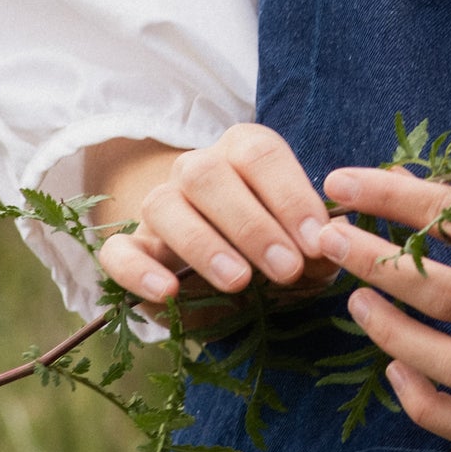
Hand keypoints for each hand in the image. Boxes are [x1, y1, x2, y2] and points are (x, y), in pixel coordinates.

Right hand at [93, 126, 338, 324]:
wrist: (241, 298)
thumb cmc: (282, 258)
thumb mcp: (311, 253)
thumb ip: (322, 244)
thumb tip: (333, 239)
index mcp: (243, 153)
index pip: (259, 153)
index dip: (290, 196)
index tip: (317, 241)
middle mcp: (197, 170)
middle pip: (208, 175)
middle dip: (252, 224)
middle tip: (287, 269)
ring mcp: (159, 207)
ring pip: (163, 205)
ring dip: (203, 244)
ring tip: (238, 282)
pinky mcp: (132, 252)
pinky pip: (117, 252)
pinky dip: (137, 271)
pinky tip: (168, 291)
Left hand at [317, 167, 450, 447]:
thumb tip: (405, 187)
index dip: (394, 198)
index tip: (344, 181)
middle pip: (442, 292)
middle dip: (373, 263)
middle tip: (330, 237)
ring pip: (446, 363)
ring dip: (388, 332)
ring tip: (356, 300)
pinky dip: (422, 405)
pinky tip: (397, 372)